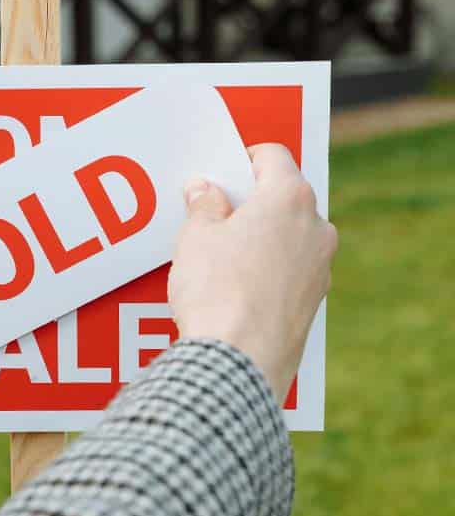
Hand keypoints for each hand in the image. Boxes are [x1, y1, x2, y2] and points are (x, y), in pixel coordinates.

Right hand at [168, 143, 336, 402]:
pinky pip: (290, 271)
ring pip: (289, 236)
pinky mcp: (313, 302)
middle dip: (250, 202)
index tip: (220, 173)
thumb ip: (203, 206)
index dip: (242, 159)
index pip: (273, 156)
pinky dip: (267, 270)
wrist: (238, 359)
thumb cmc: (216, 291)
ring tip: (218, 257)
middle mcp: (316, 227)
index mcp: (289, 198)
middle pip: (284, 197)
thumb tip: (206, 190)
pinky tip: (234, 288)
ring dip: (260, 237)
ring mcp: (320, 267)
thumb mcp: (195, 238)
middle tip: (212, 215)